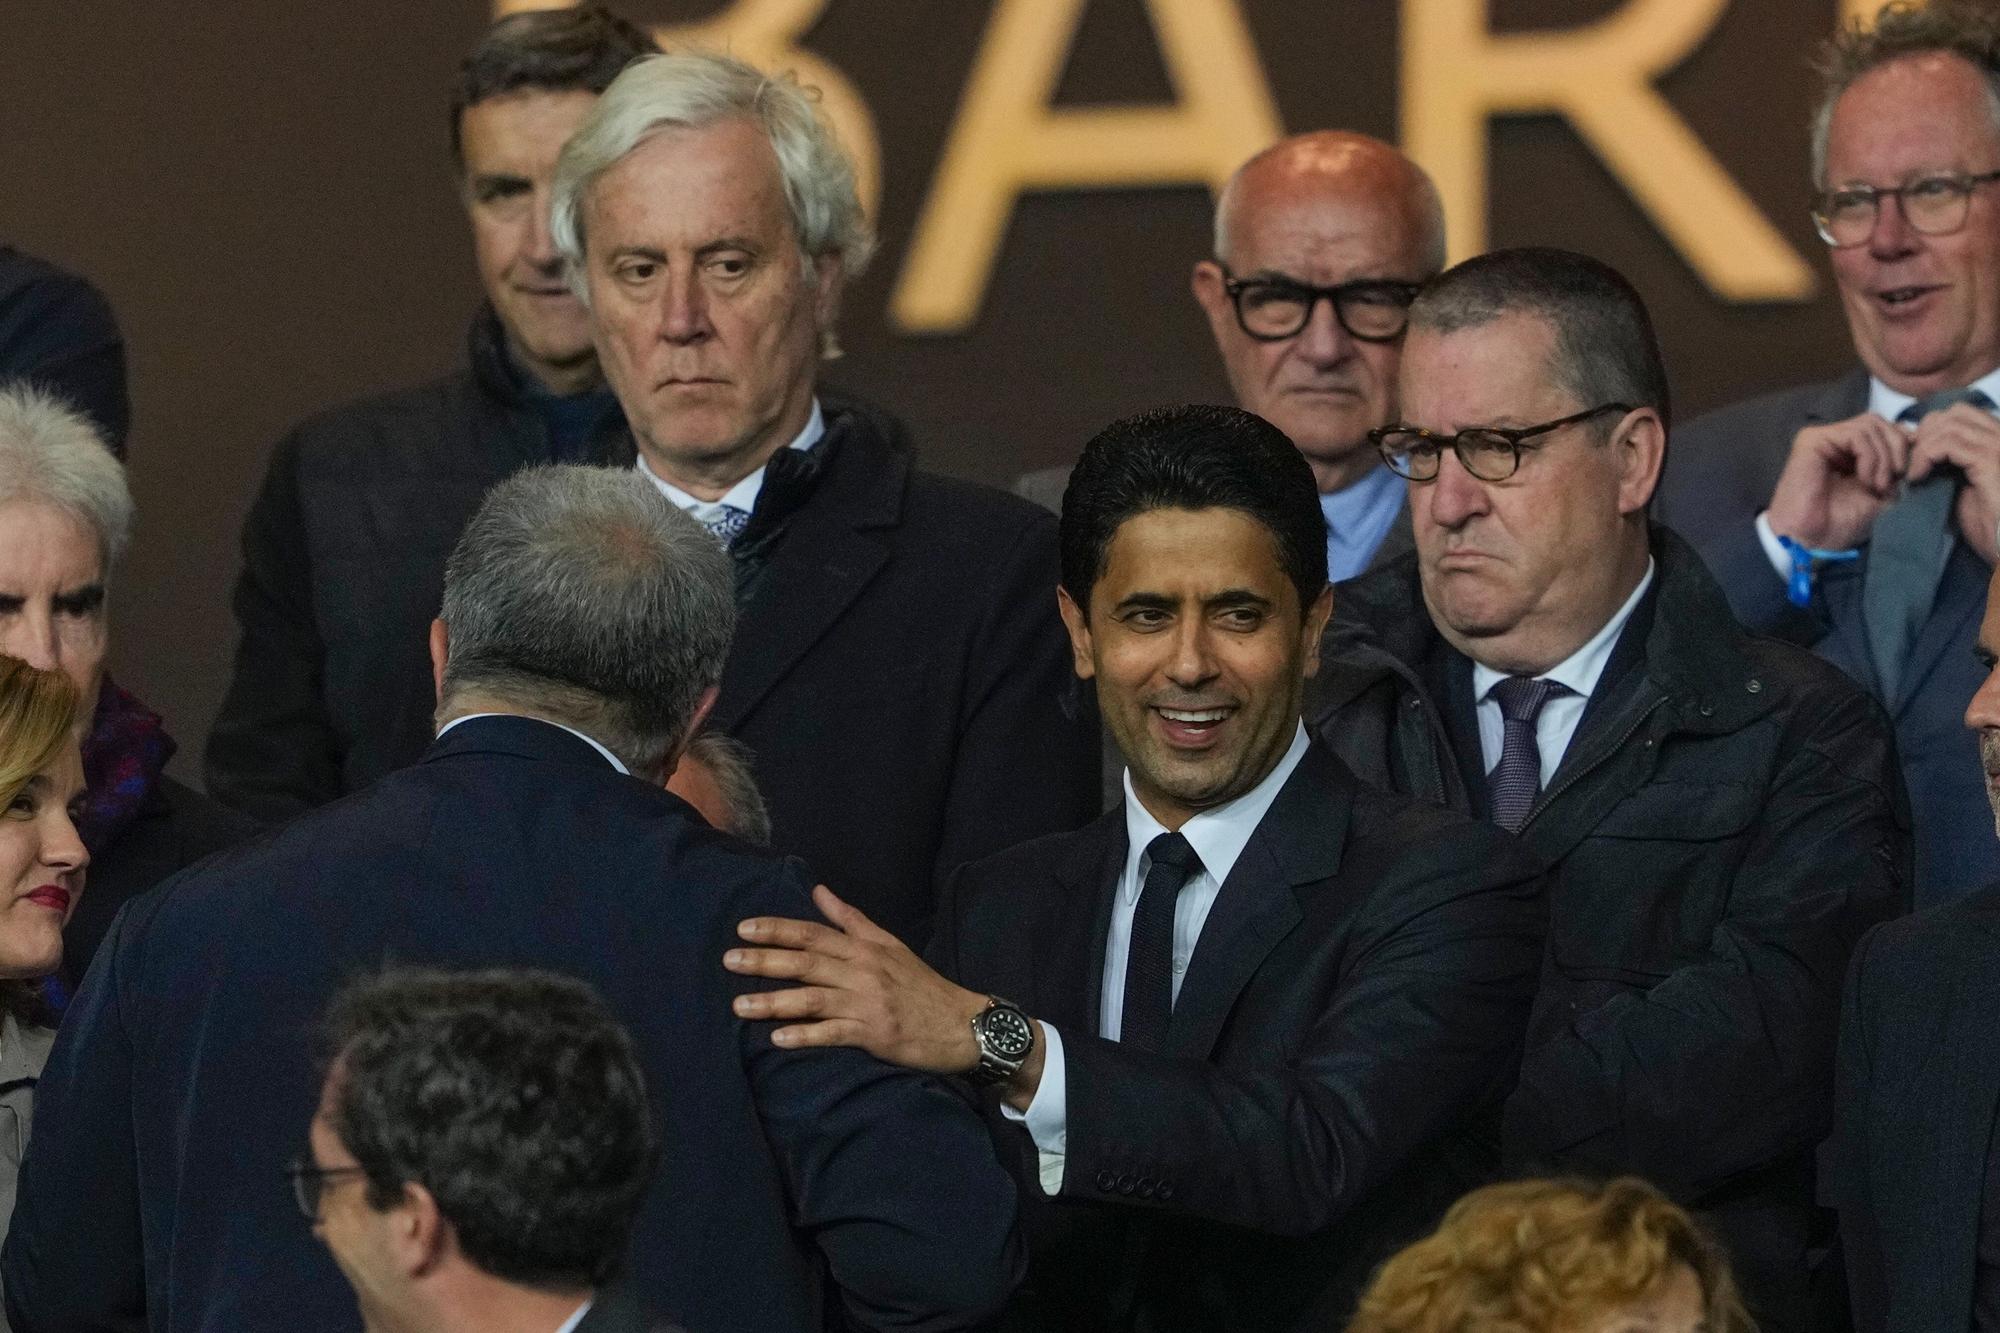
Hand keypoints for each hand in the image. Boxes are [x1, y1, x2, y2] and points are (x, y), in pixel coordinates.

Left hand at [726, 885, 989, 1072]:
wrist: (961, 1022)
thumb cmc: (921, 985)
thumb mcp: (889, 944)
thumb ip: (851, 920)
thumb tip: (818, 891)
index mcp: (864, 948)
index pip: (813, 932)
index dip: (777, 929)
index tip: (744, 928)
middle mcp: (862, 971)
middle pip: (806, 962)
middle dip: (765, 960)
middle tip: (729, 960)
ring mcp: (867, 1002)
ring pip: (813, 998)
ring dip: (774, 1001)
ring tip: (740, 1005)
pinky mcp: (874, 1033)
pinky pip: (834, 1033)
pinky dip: (806, 1035)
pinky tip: (779, 1038)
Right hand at [1765, 412, 1910, 549]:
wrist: (1811, 540)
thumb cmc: (1841, 523)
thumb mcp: (1883, 494)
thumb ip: (1896, 468)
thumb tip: (1917, 440)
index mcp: (1850, 452)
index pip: (1884, 428)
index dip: (1903, 444)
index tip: (1909, 474)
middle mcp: (1836, 440)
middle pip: (1879, 422)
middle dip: (1898, 448)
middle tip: (1896, 478)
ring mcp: (1823, 438)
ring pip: (1870, 425)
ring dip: (1883, 457)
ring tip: (1878, 485)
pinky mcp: (1812, 440)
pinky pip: (1855, 434)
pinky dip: (1870, 457)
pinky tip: (1866, 480)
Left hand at [1908, 402, 1999, 565]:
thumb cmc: (1991, 527)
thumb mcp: (1965, 490)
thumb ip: (1949, 467)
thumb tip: (1919, 454)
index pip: (1963, 414)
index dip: (1933, 430)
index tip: (1915, 457)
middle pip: (1955, 413)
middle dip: (1925, 434)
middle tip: (1912, 463)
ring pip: (1950, 424)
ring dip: (1922, 447)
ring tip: (1913, 474)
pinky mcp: (1993, 461)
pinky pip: (1949, 443)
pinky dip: (1925, 457)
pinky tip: (1918, 478)